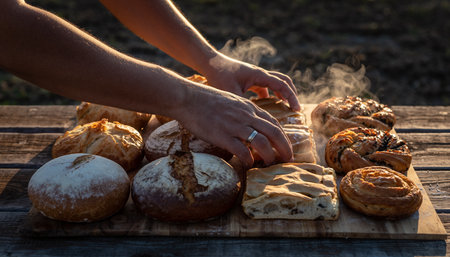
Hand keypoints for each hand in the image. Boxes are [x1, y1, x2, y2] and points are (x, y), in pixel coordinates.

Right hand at [175, 83, 292, 167]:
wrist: (187, 98)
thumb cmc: (205, 99)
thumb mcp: (230, 100)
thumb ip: (242, 111)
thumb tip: (248, 124)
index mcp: (248, 107)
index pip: (273, 122)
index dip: (282, 135)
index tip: (285, 145)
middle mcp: (246, 116)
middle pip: (273, 132)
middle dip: (284, 147)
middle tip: (288, 158)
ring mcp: (235, 126)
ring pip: (262, 142)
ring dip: (270, 155)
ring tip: (270, 163)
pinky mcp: (223, 136)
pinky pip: (242, 151)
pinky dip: (249, 160)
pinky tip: (248, 164)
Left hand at [202, 52, 300, 110]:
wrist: (209, 63)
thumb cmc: (219, 76)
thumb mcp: (231, 93)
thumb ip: (244, 106)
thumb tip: (253, 122)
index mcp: (259, 75)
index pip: (282, 85)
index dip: (291, 97)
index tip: (296, 110)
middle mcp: (260, 74)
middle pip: (284, 81)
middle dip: (291, 94)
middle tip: (295, 109)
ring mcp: (255, 76)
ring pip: (275, 83)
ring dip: (282, 95)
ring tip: (285, 109)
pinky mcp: (250, 79)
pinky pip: (265, 87)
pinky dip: (270, 96)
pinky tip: (266, 109)